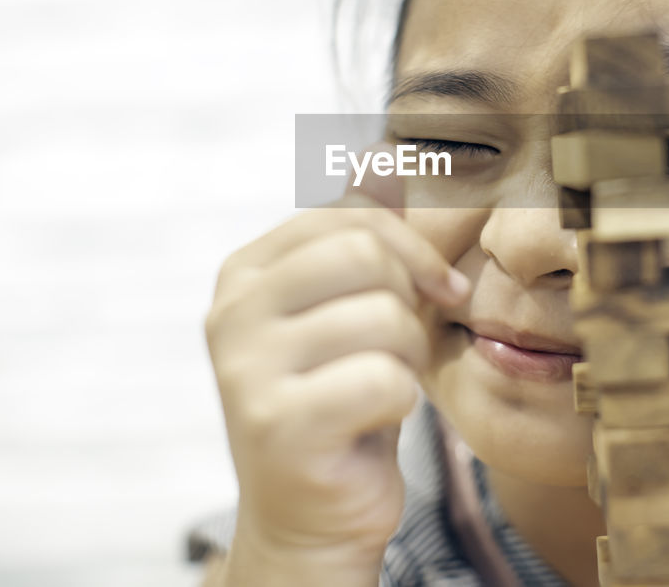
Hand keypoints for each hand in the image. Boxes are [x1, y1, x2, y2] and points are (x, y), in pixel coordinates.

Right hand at [205, 163, 469, 582]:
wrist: (313, 514)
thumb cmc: (343, 400)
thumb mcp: (355, 307)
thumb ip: (365, 235)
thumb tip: (383, 154)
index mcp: (245, 273)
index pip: (346, 214)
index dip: (410, 247)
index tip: (436, 289)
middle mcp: (232, 312)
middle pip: (363, 253)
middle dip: (406, 303)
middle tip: (398, 348)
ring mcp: (246, 368)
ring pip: (384, 318)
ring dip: (407, 359)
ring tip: (380, 389)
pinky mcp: (276, 425)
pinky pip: (386, 381)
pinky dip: (401, 405)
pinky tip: (371, 424)